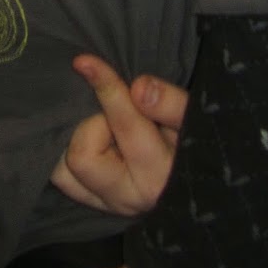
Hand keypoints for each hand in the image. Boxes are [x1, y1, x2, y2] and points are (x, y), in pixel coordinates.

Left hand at [51, 57, 187, 215]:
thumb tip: (139, 88)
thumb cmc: (197, 141)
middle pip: (82, 156)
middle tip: (116, 117)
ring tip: (106, 130)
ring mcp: (108, 205)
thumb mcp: (195, 118)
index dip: (105, 87)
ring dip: (79, 142)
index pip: (124, 126)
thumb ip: (171, 104)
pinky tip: (93, 139)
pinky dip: (71, 154)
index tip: (85, 61)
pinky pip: (64, 179)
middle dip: (94, 126)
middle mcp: (128, 198)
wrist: (203, 184)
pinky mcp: (95, 205)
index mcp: (157, 176)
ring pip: (64, 172)